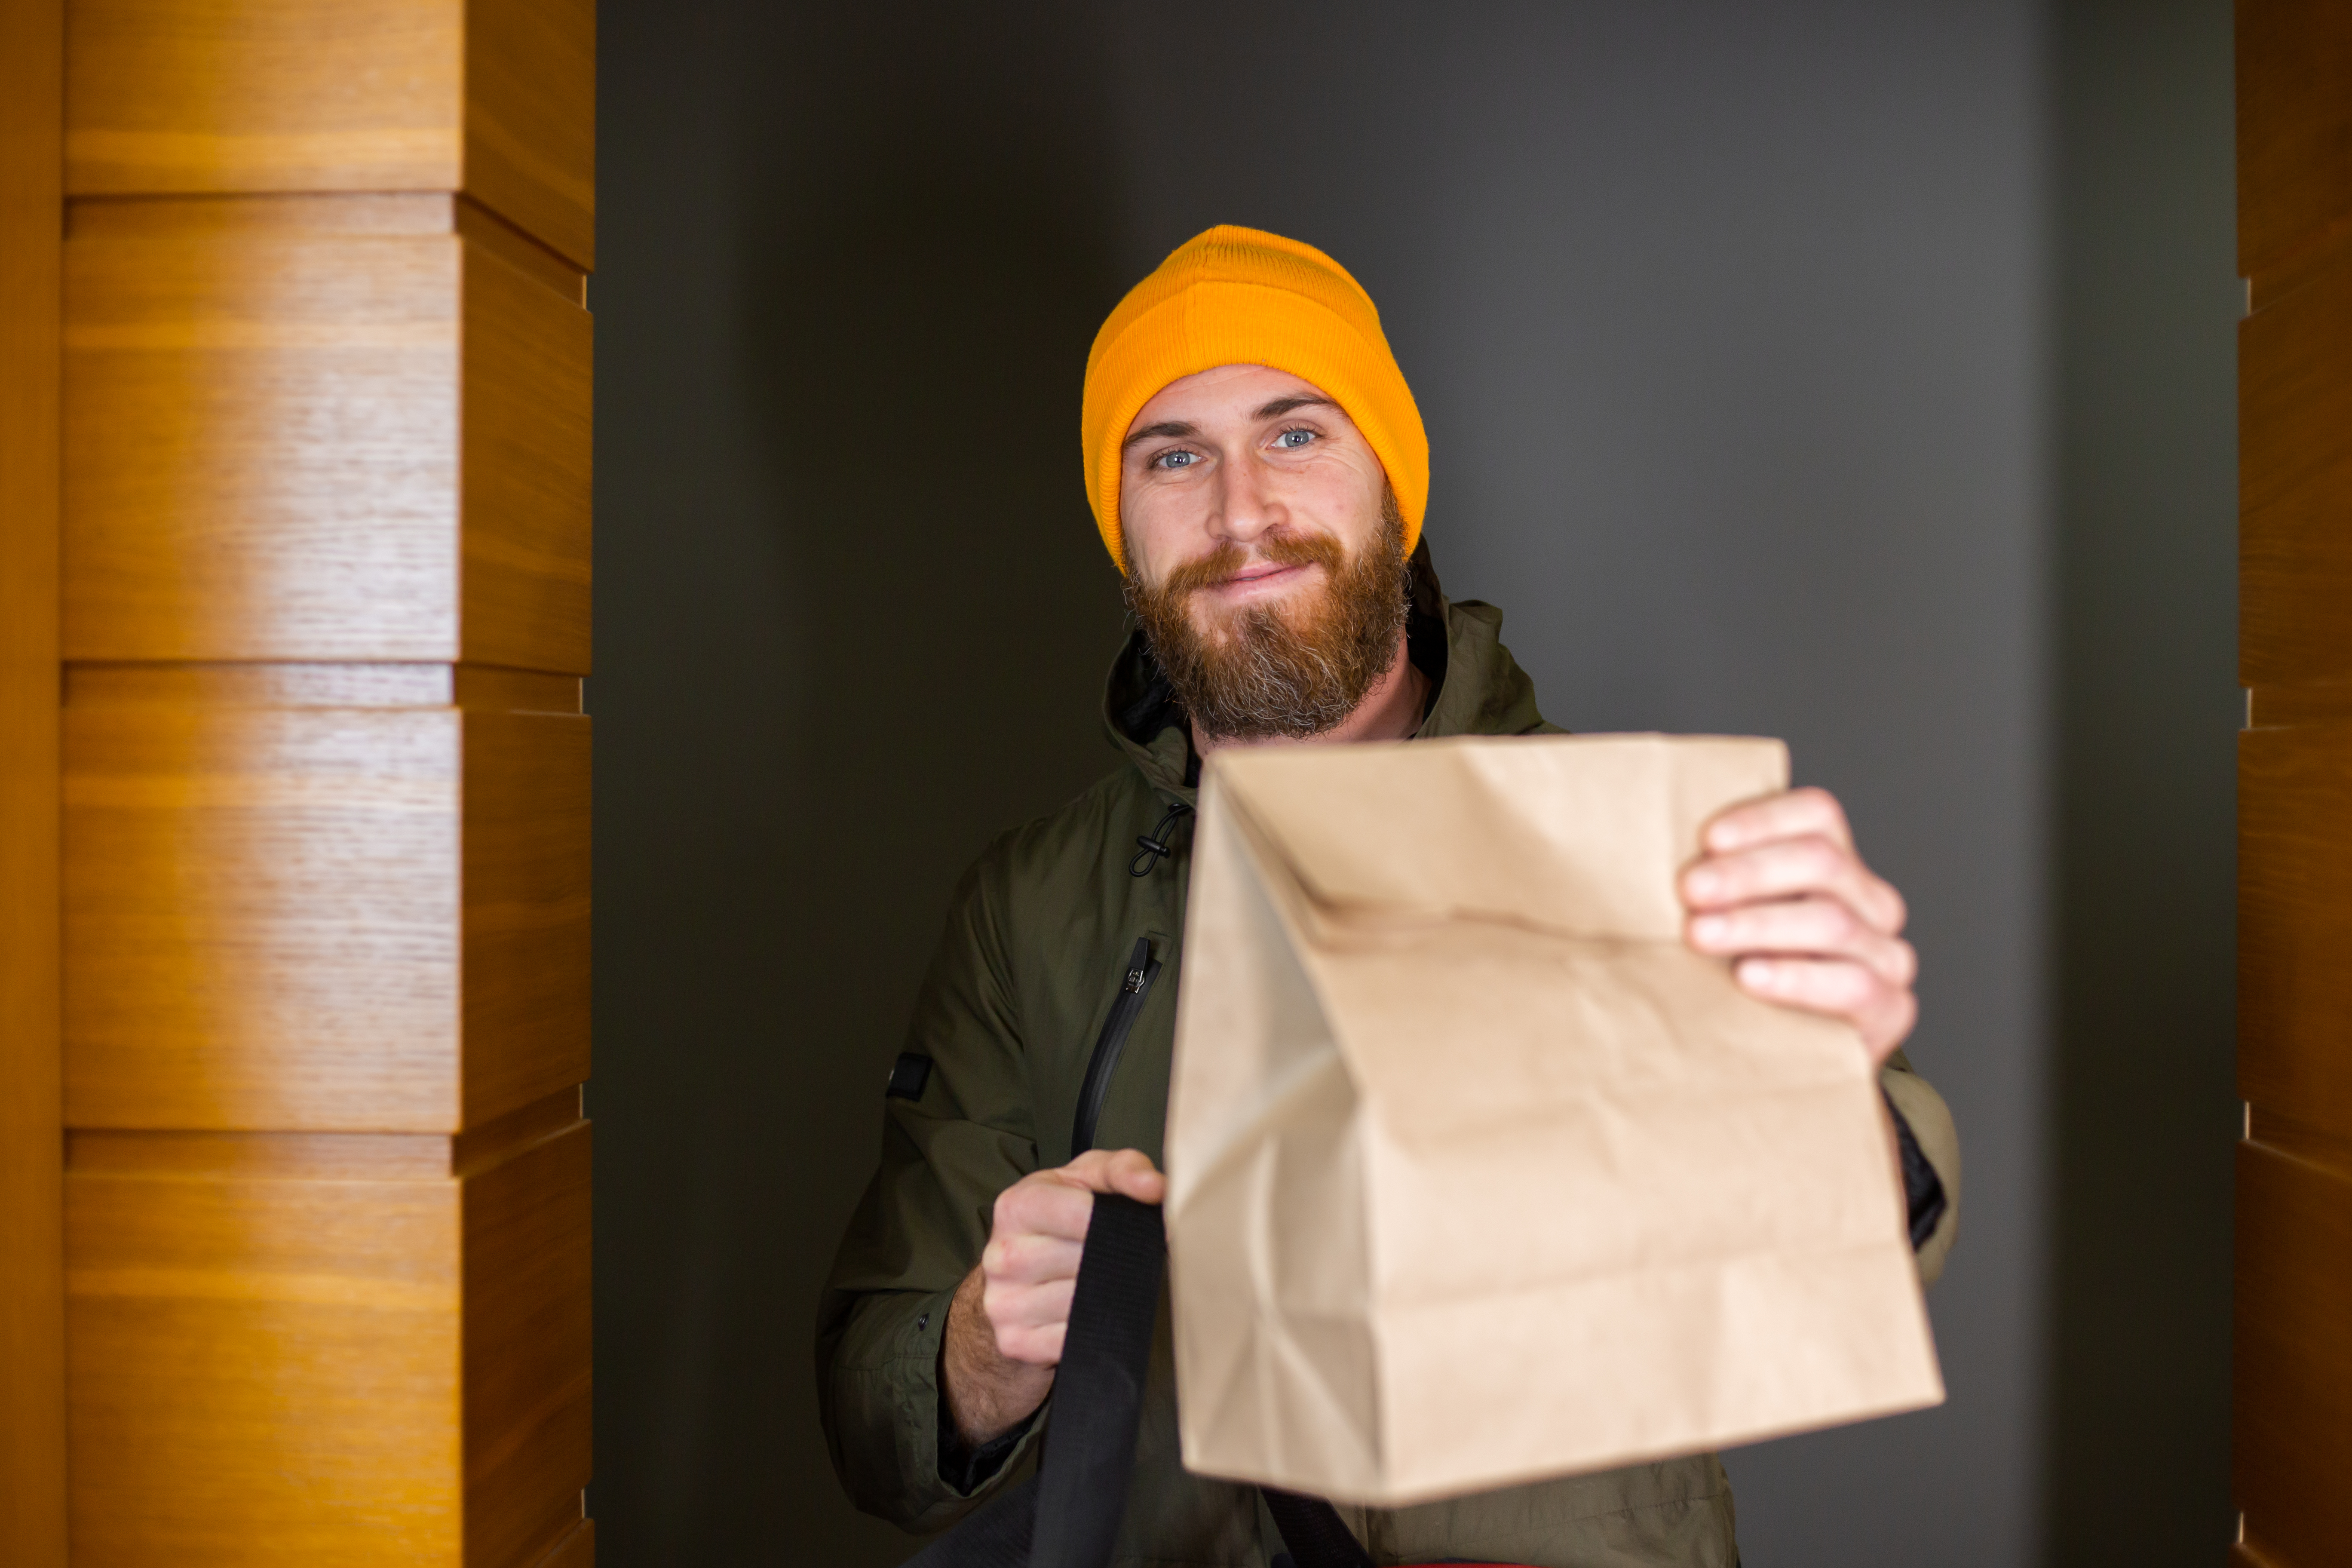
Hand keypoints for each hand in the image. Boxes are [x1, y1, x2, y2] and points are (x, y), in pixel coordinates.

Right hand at [940, 1148, 1164, 1444]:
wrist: (1016, 1269)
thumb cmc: (1060, 1216)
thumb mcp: (1086, 1179)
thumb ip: (1124, 1169)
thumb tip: (1154, 1188)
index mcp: (1016, 1206)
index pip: (1080, 1216)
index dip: (1120, 1224)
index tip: (1147, 1229)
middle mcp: (1002, 1255)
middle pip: (1086, 1263)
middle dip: (1118, 1261)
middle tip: (1131, 1259)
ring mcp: (1004, 1302)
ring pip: (1084, 1304)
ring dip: (1111, 1296)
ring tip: (1113, 1282)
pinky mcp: (1014, 1341)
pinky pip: (1074, 1340)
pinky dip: (1095, 1328)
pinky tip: (1095, 1311)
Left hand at [1679, 786, 1916, 1065]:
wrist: (1784, 1063)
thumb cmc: (1738, 977)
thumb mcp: (1726, 920)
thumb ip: (1709, 884)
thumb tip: (1638, 850)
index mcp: (1835, 865)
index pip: (1817, 815)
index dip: (1763, 818)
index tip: (1707, 839)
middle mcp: (1870, 902)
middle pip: (1821, 861)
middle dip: (1747, 873)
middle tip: (1690, 891)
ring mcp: (1886, 954)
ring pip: (1831, 920)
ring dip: (1758, 923)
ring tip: (1701, 935)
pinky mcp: (1890, 1008)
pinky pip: (1852, 984)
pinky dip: (1795, 978)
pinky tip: (1748, 977)